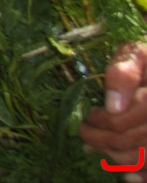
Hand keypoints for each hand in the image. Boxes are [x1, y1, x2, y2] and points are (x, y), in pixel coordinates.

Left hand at [80, 42, 146, 167]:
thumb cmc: (146, 60)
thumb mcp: (136, 53)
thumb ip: (123, 73)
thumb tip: (112, 105)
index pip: (119, 121)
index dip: (98, 120)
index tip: (87, 113)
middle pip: (126, 141)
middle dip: (98, 138)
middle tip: (82, 130)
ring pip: (139, 158)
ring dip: (112, 155)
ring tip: (94, 145)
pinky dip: (141, 177)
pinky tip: (127, 178)